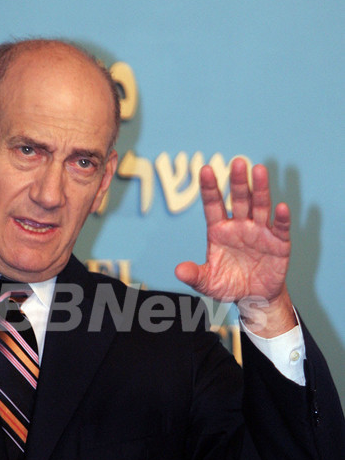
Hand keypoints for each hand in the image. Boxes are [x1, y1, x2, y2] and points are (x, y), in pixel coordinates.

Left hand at [174, 159, 295, 336]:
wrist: (253, 298)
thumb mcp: (208, 283)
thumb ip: (194, 275)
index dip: (210, 188)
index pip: (213, 205)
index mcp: (219, 230)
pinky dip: (281, 218)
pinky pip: (280, 228)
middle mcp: (240, 225)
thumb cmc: (228, 284)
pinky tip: (281, 207)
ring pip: (260, 206)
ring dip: (260, 190)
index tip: (205, 169)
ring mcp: (260, 232)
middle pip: (239, 199)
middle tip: (237, 162)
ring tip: (259, 171)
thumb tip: (178, 271)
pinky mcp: (279, 243)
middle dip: (238, 182)